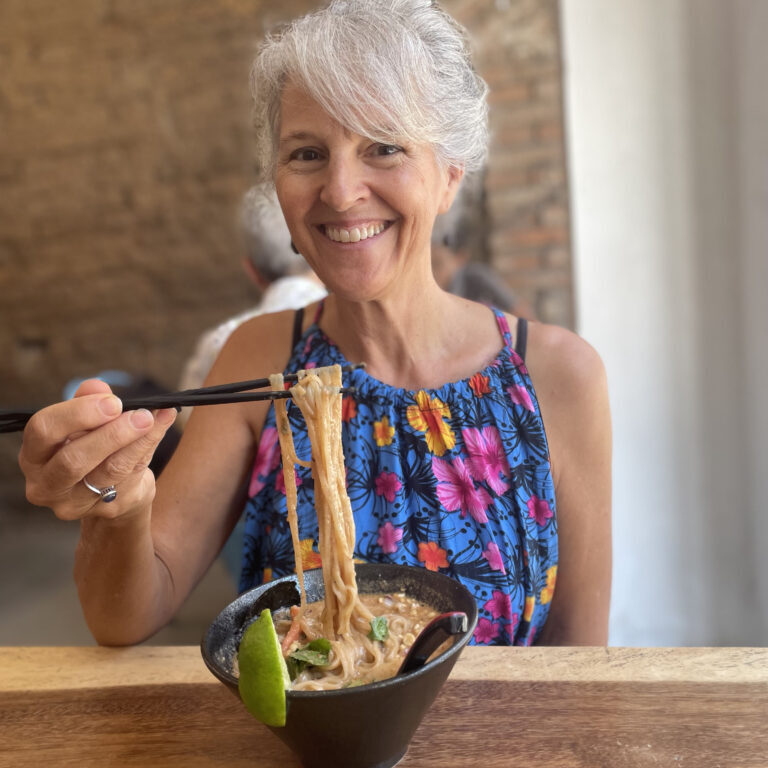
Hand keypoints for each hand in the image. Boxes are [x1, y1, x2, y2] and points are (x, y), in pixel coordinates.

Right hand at [19, 379, 177, 520]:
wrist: (113, 487)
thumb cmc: (92, 446)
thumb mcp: (85, 421)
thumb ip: (88, 401)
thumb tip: (97, 386)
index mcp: (34, 455)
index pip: (43, 431)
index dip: (77, 414)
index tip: (112, 401)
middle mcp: (46, 484)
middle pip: (73, 460)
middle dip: (111, 434)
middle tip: (140, 415)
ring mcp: (75, 503)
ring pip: (109, 471)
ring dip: (136, 441)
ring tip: (153, 418)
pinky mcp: (107, 510)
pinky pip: (132, 476)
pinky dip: (149, 447)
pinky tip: (162, 424)